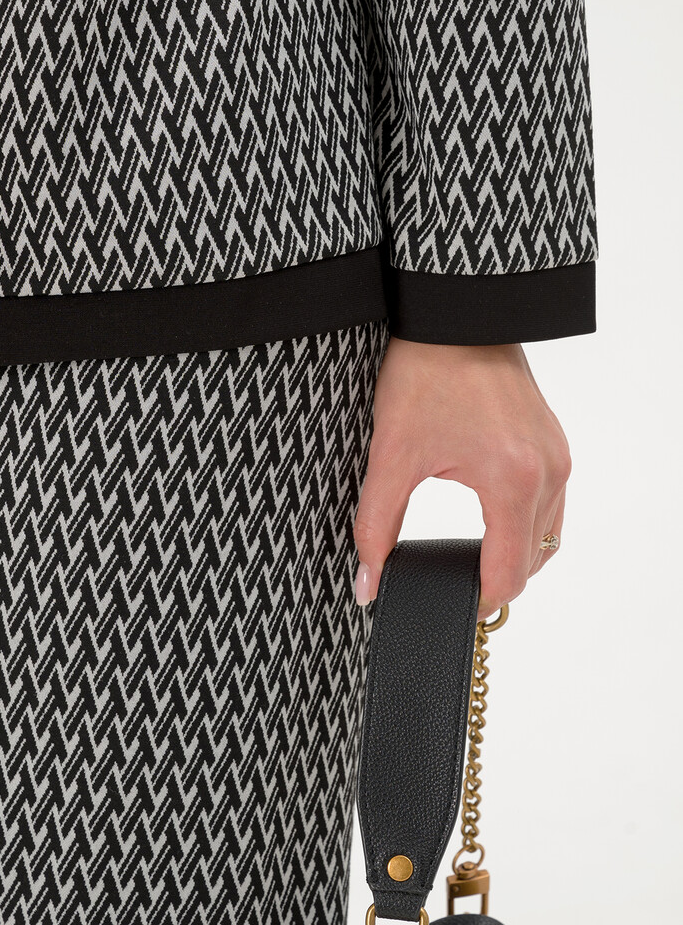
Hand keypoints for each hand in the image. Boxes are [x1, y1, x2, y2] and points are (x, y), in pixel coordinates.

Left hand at [353, 336, 571, 618]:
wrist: (455, 315)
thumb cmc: (425, 372)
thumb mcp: (392, 455)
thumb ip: (376, 528)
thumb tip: (368, 584)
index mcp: (511, 480)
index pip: (508, 574)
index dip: (479, 602)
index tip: (450, 609)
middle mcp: (548, 472)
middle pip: (534, 561)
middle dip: (497, 581)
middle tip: (453, 588)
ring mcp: (557, 456)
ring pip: (548, 536)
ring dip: (515, 556)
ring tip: (470, 561)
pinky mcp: (554, 443)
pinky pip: (552, 505)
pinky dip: (526, 525)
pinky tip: (490, 522)